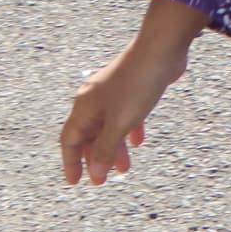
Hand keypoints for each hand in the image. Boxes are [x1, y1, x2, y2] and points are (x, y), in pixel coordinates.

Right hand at [57, 0, 205, 184]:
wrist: (160, 48)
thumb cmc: (137, 84)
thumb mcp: (120, 123)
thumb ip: (106, 149)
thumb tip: (95, 174)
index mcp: (84, 108)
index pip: (70, 141)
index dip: (71, 162)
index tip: (75, 182)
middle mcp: (94, 100)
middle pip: (89, 136)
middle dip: (96, 158)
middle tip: (103, 179)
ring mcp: (113, 94)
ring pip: (108, 127)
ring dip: (115, 148)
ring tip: (124, 168)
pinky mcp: (131, 88)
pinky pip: (125, 115)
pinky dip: (129, 129)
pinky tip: (138, 140)